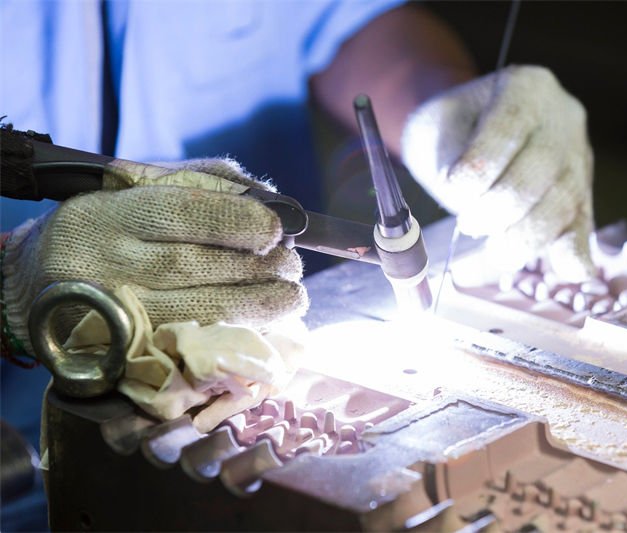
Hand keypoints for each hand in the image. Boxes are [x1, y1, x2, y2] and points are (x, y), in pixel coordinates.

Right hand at [2, 159, 307, 352]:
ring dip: (259, 307)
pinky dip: (235, 336)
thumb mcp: (138, 188)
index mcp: (109, 214)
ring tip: (292, 297)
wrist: (36, 283)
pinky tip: (264, 326)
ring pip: (198, 312)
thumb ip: (204, 183)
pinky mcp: (121, 352)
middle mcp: (106, 264)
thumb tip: (271, 199)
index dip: (237, 221)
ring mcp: (112, 313)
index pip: (182, 214)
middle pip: (196, 267)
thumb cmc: (107, 224)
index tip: (277, 228)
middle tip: (293, 266)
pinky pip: (190, 346)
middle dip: (259, 268)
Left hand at [401, 65, 594, 281]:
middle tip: (469, 224)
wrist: (470, 130)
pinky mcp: (582, 194)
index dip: (481, 166)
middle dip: (499, 208)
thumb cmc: (451, 129)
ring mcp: (578, 157)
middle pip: (541, 171)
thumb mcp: (436, 128)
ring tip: (489, 256)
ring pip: (563, 204)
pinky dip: (574, 252)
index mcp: (527, 87)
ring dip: (523, 238)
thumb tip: (466, 201)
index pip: (510, 127)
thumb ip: (450, 158)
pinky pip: (583, 225)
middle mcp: (563, 119)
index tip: (453, 189)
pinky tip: (568, 271)